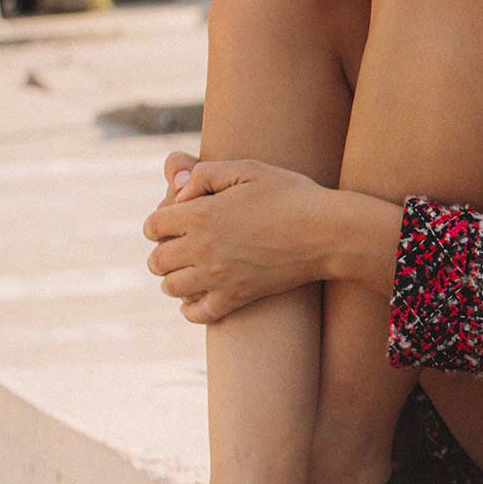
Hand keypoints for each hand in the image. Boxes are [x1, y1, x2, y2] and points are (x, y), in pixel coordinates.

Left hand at [142, 157, 333, 323]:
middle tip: (186, 243)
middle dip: (166, 249)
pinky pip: (197, 314)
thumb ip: (206, 174)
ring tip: (194, 268)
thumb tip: (178, 190)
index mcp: (201, 214)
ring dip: (176, 278)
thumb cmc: (292, 195)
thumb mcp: (249, 169)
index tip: (179, 218)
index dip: (162, 220)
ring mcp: (218, 277)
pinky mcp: (237, 298)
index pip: (152, 225)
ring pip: (171, 287)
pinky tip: (203, 294)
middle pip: (157, 259)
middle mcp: (202, 249)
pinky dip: (192, 308)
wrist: (329, 233)